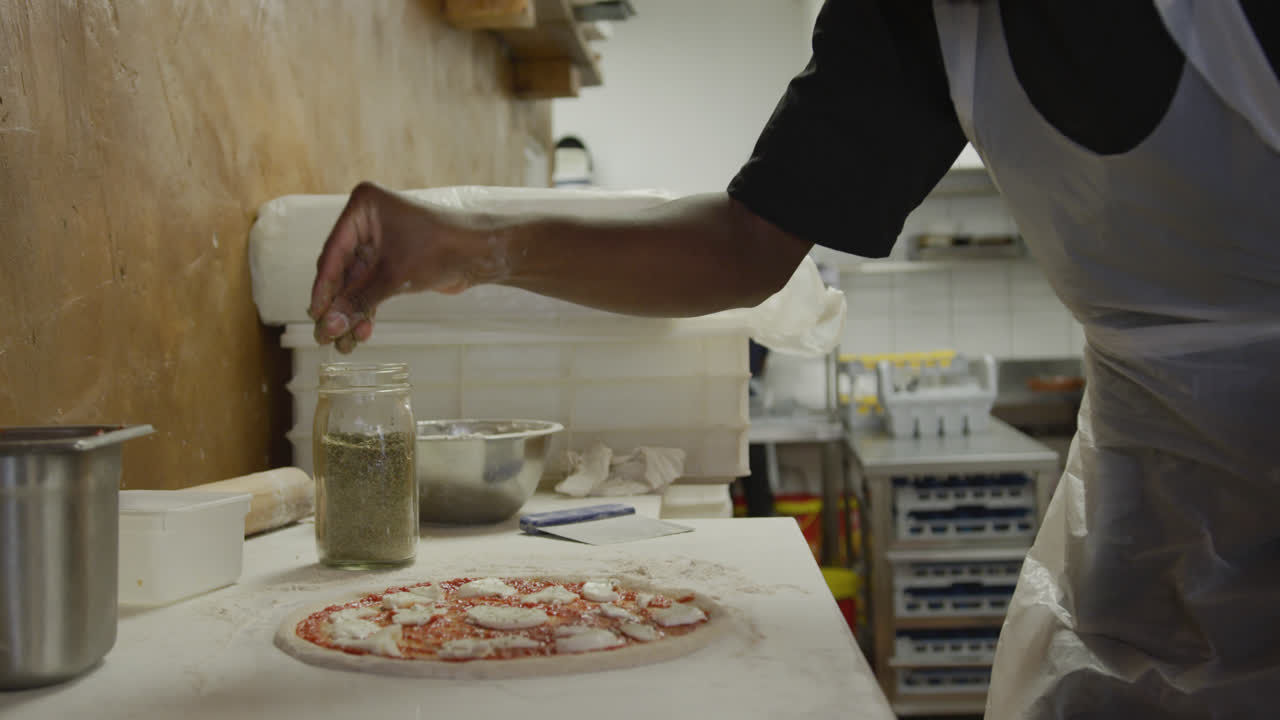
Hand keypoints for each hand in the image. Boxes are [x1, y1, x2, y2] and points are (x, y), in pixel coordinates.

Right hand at [307, 182, 503, 352]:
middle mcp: (369, 220)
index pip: (333, 252)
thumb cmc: (441, 249)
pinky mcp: (395, 260)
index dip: (323, 288)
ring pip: (358, 282)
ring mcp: (381, 240)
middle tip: (327, 336)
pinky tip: (362, 332)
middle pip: (343, 269)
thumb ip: (358, 302)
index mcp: (364, 207)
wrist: (482, 253)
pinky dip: (368, 308)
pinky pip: (373, 286)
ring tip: (346, 344)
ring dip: (353, 312)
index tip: (315, 316)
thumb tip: (328, 328)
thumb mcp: (394, 276)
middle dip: (338, 305)